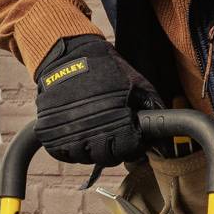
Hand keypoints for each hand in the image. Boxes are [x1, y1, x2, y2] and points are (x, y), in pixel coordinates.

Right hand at [33, 35, 160, 167]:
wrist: (68, 55)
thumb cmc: (105, 68)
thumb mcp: (137, 83)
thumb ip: (153, 109)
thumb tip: (165, 138)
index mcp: (115, 120)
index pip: (129, 151)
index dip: (134, 146)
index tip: (132, 139)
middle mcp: (90, 132)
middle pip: (107, 159)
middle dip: (114, 150)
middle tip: (113, 136)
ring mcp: (67, 135)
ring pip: (84, 158)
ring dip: (91, 149)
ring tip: (94, 132)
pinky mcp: (49, 134)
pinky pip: (62, 154)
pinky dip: (70, 149)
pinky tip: (78, 134)